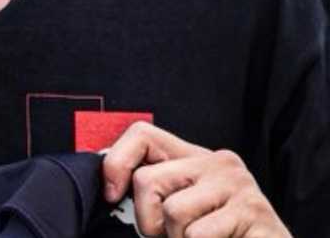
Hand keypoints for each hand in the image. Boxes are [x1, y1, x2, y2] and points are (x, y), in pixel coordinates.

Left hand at [102, 121, 288, 236]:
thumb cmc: (219, 235)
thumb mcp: (182, 206)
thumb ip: (155, 191)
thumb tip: (109, 189)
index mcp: (195, 158)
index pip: (141, 135)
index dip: (116, 163)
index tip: (112, 196)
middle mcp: (218, 163)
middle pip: (147, 180)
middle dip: (149, 220)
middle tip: (172, 235)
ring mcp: (239, 185)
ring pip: (173, 211)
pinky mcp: (254, 212)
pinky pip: (199, 234)